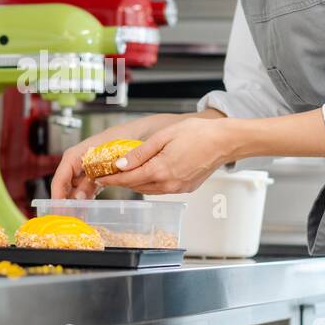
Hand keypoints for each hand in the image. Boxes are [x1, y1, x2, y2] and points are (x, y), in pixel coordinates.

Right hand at [50, 115, 176, 199]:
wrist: (191, 129)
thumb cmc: (170, 129)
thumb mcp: (153, 140)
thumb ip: (136, 154)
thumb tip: (118, 168)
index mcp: (107, 139)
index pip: (73, 158)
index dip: (62, 178)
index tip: (58, 197)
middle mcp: (105, 148)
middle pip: (76, 168)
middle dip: (65, 190)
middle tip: (63, 210)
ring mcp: (110, 156)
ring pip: (86, 175)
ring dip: (78, 192)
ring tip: (74, 211)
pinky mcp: (118, 164)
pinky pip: (98, 178)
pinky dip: (91, 191)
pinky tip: (89, 202)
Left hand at [94, 117, 237, 195]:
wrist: (225, 142)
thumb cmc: (198, 134)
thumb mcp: (163, 137)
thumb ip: (140, 153)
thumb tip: (120, 164)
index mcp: (160, 170)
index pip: (127, 179)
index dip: (111, 179)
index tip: (99, 176)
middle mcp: (168, 184)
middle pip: (136, 186)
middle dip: (121, 180)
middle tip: (109, 173)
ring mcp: (178, 188)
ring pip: (149, 189)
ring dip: (136, 182)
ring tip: (125, 173)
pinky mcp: (185, 189)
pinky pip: (162, 189)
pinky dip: (151, 183)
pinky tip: (148, 173)